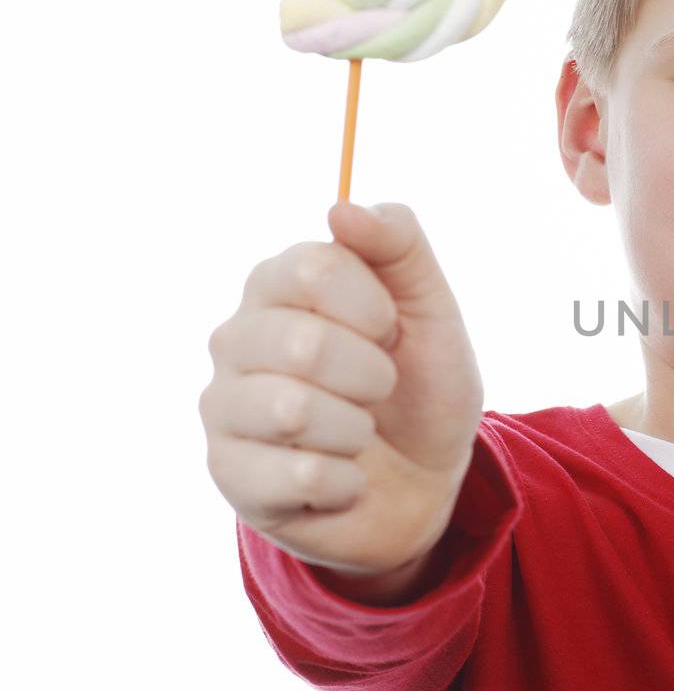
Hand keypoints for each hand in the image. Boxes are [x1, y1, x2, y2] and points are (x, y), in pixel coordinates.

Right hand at [200, 201, 484, 576]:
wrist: (427, 483)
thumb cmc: (421, 386)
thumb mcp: (432, 308)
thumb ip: (398, 245)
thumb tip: (340, 208)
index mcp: (278, 286)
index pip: (312, 269)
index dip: (373, 307)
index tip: (391, 330)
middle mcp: (236, 338)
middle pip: (303, 343)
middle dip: (372, 375)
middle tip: (379, 389)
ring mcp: (224, 407)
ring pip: (292, 412)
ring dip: (357, 430)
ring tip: (360, 433)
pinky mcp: (229, 474)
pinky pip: (301, 474)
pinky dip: (348, 480)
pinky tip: (344, 477)